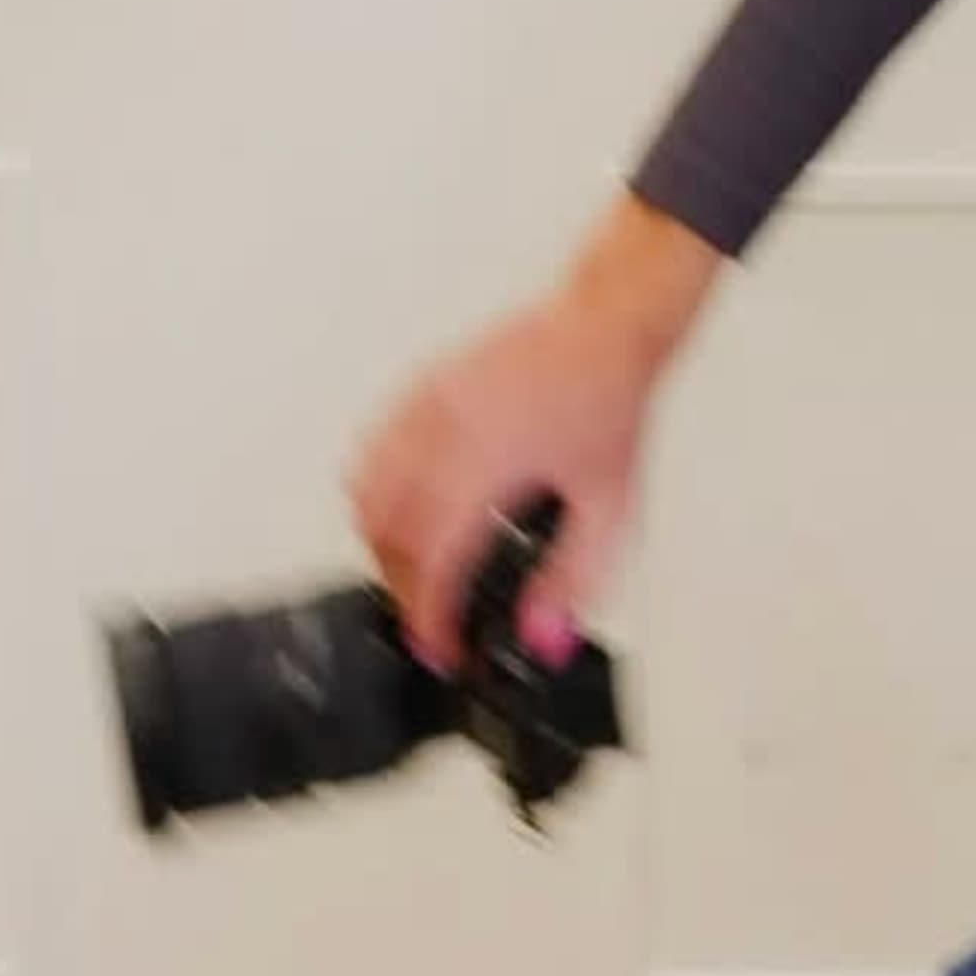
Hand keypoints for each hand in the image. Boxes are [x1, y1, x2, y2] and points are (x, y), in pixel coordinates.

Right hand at [346, 275, 661, 678]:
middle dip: (406, 588)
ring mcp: (423, 409)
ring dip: (384, 544)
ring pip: (365, 495)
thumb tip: (543, 636)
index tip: (440, 648)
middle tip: (437, 616)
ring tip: (423, 568)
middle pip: (387, 535)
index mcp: (486, 465)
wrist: (601, 328)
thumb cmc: (605, 401)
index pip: (433, 562)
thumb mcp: (610, 506)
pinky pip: (369, 453)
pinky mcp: (418, 392)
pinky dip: (376, 494)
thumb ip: (574, 578)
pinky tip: (411, 509)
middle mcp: (442, 435)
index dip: (429, 617)